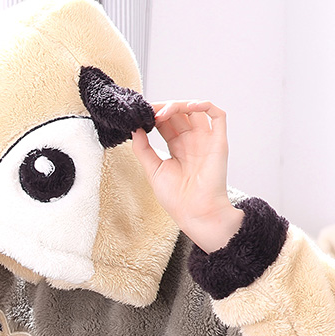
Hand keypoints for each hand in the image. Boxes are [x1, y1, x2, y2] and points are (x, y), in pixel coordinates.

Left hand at [132, 101, 243, 252]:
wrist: (195, 212)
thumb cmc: (176, 199)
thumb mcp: (152, 170)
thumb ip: (142, 149)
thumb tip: (134, 129)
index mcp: (177, 148)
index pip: (166, 123)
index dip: (155, 115)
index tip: (141, 113)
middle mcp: (192, 141)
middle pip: (179, 114)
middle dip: (163, 108)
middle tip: (149, 110)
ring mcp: (206, 140)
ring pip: (195, 110)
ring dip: (179, 105)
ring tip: (162, 113)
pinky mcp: (219, 141)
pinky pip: (217, 115)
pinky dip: (204, 105)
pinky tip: (189, 106)